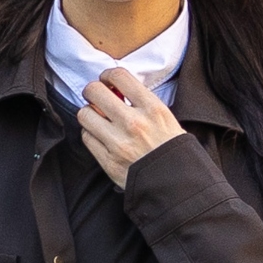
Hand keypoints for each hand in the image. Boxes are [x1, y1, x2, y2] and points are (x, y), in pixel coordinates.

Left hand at [77, 68, 185, 189]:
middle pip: (94, 91)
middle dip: (92, 91)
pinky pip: (86, 137)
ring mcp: (118, 142)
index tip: (107, 80)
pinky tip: (100, 136)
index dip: (108, 75)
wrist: (177, 187)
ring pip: (84, 114)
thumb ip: (144, 105)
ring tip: (97, 118)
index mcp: (153, 109)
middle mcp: (134, 123)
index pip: (119, 76)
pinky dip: (90, 134)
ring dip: (89, 113)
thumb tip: (119, 92)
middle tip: (95, 96)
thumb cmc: (174, 152)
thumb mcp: (168, 121)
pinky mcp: (108, 161)